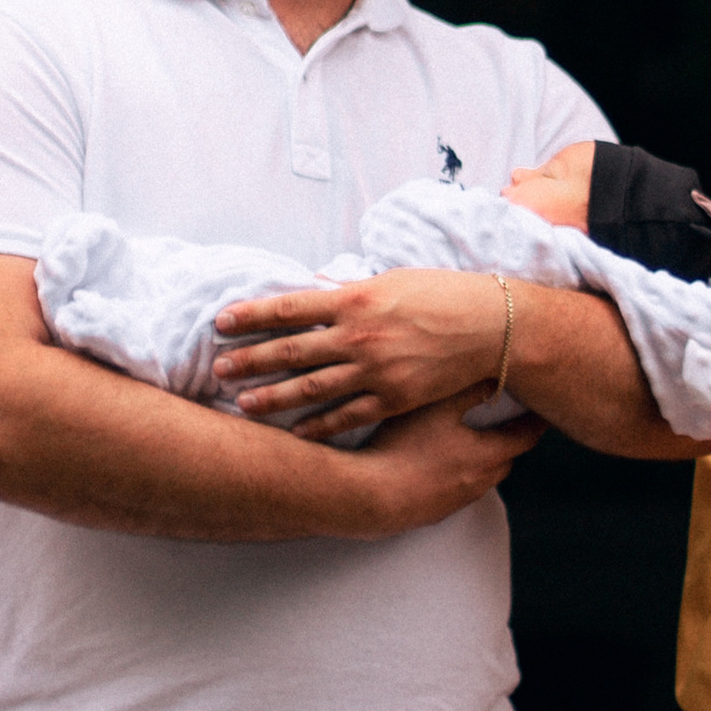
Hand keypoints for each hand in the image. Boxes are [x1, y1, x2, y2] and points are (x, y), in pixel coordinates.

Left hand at [216, 270, 508, 440]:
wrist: (493, 326)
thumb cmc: (446, 295)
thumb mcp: (394, 280)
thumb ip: (352, 290)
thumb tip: (317, 287)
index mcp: (356, 299)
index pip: (290, 306)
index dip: (251, 314)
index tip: (222, 321)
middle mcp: (358, 335)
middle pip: (291, 350)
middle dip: (250, 359)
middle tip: (218, 367)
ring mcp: (375, 370)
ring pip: (312, 387)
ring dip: (274, 396)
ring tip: (243, 403)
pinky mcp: (394, 397)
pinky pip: (348, 415)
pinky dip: (319, 425)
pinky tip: (296, 431)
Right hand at [341, 389, 531, 533]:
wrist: (367, 497)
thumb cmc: (403, 448)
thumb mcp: (437, 406)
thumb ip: (467, 388)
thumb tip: (492, 374)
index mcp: (487, 455)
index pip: (524, 436)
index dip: (535, 422)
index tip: (543, 412)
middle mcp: (478, 482)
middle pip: (505, 460)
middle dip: (509, 442)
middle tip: (507, 425)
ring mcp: (455, 502)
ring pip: (479, 478)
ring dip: (479, 461)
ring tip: (467, 443)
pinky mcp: (431, 514)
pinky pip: (452, 492)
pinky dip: (452, 477)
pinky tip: (434, 466)